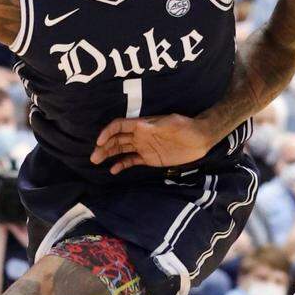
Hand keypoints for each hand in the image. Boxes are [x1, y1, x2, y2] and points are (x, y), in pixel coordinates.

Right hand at [92, 114, 215, 174]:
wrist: (200, 138)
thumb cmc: (186, 127)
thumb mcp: (172, 124)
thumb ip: (156, 126)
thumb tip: (139, 125)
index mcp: (143, 125)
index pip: (120, 126)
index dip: (108, 132)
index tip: (100, 141)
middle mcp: (140, 136)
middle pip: (117, 139)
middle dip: (104, 147)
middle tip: (94, 157)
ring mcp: (144, 147)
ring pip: (121, 150)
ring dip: (109, 155)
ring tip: (96, 162)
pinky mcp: (149, 158)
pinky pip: (132, 161)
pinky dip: (121, 165)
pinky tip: (113, 170)